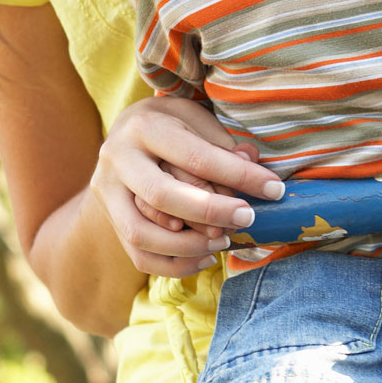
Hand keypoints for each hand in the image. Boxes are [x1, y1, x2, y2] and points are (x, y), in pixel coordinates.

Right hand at [90, 95, 284, 277]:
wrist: (122, 136)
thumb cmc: (170, 125)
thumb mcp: (195, 117)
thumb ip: (221, 142)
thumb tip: (251, 163)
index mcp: (143, 126)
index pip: (195, 157)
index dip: (238, 176)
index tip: (274, 189)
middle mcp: (117, 159)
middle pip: (162, 196)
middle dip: (211, 212)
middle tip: (248, 218)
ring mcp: (107, 193)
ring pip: (142, 233)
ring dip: (189, 246)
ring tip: (224, 241)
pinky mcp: (109, 220)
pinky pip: (138, 256)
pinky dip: (174, 265)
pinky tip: (205, 258)